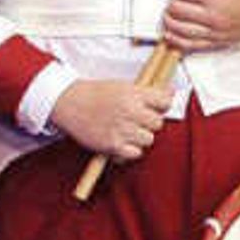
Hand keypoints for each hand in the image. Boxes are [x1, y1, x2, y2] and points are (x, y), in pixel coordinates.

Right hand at [54, 78, 171, 162]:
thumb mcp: (123, 86)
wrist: (68, 102)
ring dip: (140, 137)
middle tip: (137, 120)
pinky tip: (122, 142)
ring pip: (149, 139)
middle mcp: (129, 111)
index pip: (165, 102)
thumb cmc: (95, 94)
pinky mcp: (111, 145)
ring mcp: (120, 129)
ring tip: (127, 131)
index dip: (162, 105)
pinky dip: (130, 150)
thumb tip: (172, 92)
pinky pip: (135, 153)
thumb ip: (147, 92)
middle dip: (150, 122)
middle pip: (158, 123)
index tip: (155, 107)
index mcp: (133, 94)